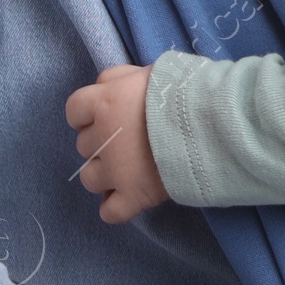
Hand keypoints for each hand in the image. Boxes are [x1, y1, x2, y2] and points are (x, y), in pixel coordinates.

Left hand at [64, 63, 167, 221]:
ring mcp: (115, 171)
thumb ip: (119, 78)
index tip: (104, 117)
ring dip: (104, 175)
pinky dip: (116, 207)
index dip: (87, 115)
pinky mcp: (134, 197)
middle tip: (128, 141)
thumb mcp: (147, 71)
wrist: (209, 123)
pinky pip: (110, 212)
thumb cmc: (182, 91)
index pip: (74, 110)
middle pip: (84, 145)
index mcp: (104, 103)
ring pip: (89, 179)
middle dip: (102, 144)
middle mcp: (102, 138)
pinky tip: (128, 199)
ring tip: (128, 170)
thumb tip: (104, 86)